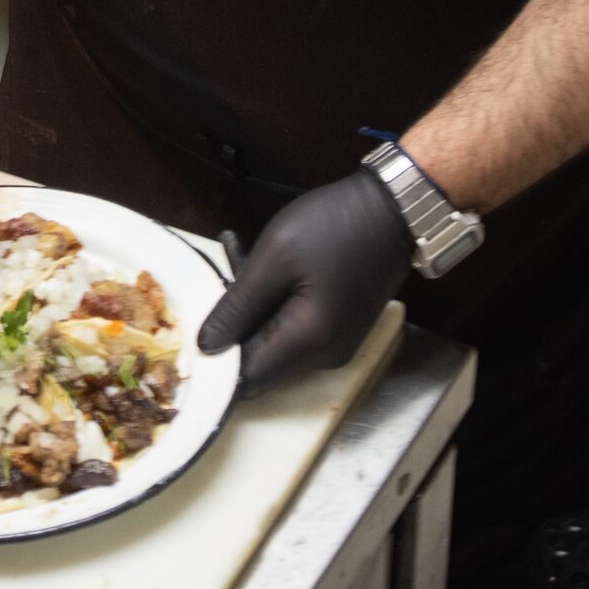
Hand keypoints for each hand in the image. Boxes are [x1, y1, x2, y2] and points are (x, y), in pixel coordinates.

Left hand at [198, 169, 412, 392]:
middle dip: (233, 325)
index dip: (217, 359)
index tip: (195, 323)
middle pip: (261, 362)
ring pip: (274, 343)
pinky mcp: (337, 328)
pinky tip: (263, 264)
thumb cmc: (332, 227)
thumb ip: (238, 308)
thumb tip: (206, 348)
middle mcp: (324, 357)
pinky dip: (273, 303)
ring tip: (240, 255)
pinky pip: (293, 329)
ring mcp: (334, 344)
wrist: (393, 209)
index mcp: (309, 344)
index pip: (248, 379)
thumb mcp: (274, 259)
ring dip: (251, 309)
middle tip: (221, 273)